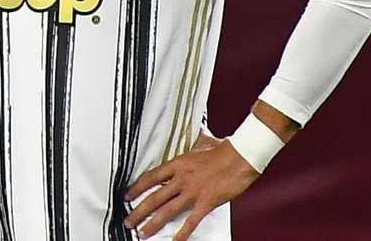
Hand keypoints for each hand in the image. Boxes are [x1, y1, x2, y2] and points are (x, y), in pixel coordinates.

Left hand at [123, 131, 258, 240]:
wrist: (241, 156)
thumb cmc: (225, 150)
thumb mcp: (202, 145)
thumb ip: (194, 148)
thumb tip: (194, 140)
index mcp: (179, 164)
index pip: (151, 177)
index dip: (137, 188)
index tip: (128, 195)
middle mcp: (182, 178)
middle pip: (154, 197)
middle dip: (138, 211)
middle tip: (129, 221)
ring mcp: (193, 191)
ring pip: (167, 211)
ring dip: (153, 224)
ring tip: (143, 233)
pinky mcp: (206, 202)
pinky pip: (191, 221)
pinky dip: (182, 232)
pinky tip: (175, 240)